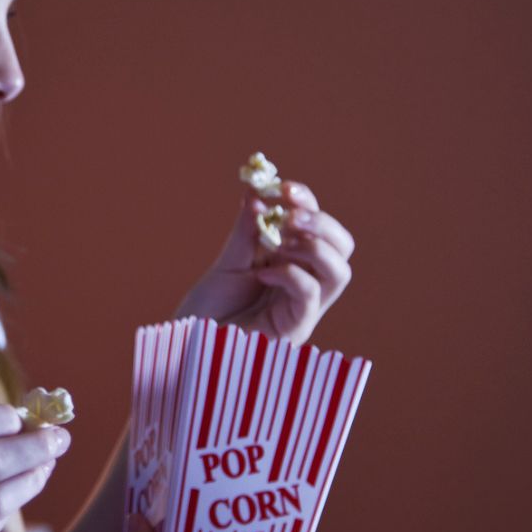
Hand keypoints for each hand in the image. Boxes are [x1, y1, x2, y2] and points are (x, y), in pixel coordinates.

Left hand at [175, 179, 355, 344]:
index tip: (283, 187)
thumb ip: (246, 231)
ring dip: (315, 246)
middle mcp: (304, 283)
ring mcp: (302, 308)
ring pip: (339, 272)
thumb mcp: (227, 262)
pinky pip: (311, 295)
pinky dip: (290, 275)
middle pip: (343, 247)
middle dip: (322, 222)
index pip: (318, 227)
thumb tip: (257, 192)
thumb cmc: (207, 309)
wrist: (189, 343)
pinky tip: (262, 273)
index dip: (307, 202)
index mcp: (292, 262)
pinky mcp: (295, 329)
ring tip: (281, 238)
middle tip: (290, 213)